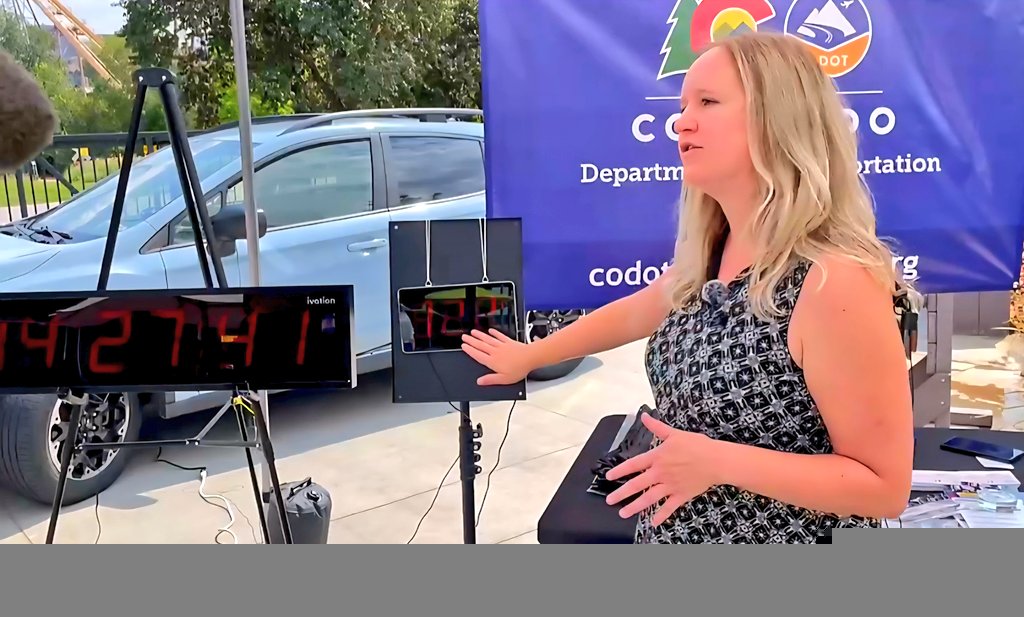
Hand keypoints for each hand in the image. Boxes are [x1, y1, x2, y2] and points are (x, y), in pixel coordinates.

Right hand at [461, 329, 535, 385]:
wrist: (530, 357)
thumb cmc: (519, 369)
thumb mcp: (504, 379)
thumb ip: (491, 380)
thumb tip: (480, 382)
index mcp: (493, 361)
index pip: (478, 355)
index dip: (470, 350)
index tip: (464, 346)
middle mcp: (496, 352)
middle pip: (480, 345)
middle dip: (471, 341)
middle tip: (464, 337)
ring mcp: (502, 346)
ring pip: (488, 339)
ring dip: (480, 335)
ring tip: (473, 332)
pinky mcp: (509, 342)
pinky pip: (500, 336)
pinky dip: (494, 333)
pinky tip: (491, 331)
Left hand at [605, 413, 720, 525]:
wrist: (716, 460)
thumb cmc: (696, 445)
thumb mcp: (674, 433)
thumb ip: (656, 427)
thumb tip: (644, 416)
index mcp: (657, 457)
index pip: (633, 465)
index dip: (619, 471)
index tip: (608, 477)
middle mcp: (660, 473)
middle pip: (636, 485)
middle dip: (621, 494)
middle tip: (610, 500)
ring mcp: (670, 486)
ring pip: (649, 499)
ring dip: (634, 507)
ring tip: (623, 513)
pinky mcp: (681, 495)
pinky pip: (668, 507)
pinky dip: (661, 515)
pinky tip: (653, 522)